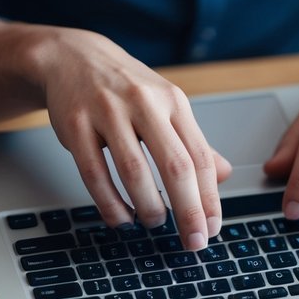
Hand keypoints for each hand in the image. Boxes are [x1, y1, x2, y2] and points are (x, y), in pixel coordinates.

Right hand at [33, 28, 231, 250]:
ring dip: (148, 207)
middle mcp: (144, 104)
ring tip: (154, 223)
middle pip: (174, 166)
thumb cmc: (126, 87)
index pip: (200, 156)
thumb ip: (194, 142)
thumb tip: (225, 175)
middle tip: (193, 240)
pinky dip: (109, 203)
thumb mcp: (166, 106)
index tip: (212, 228)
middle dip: (188, 210)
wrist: (73, 57)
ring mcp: (107, 112)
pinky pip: (95, 173)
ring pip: (134, 171)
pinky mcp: (76, 125)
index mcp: (173, 102)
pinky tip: (120, 217)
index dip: (209, 198)